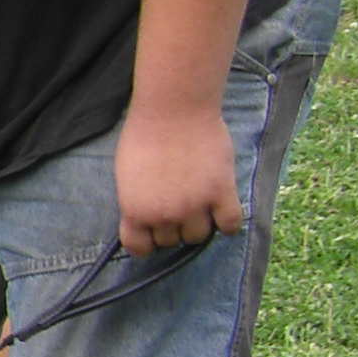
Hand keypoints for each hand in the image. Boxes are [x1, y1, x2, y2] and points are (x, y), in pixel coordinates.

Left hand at [114, 107, 243, 256]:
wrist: (174, 109)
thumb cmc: (145, 135)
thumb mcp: (127, 175)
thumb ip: (137, 202)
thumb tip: (147, 221)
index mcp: (134, 210)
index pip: (139, 247)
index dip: (147, 240)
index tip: (153, 231)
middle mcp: (164, 214)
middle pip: (172, 240)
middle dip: (173, 226)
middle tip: (178, 204)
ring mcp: (194, 206)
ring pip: (200, 236)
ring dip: (200, 223)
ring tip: (199, 202)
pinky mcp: (222, 193)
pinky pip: (230, 224)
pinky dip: (228, 221)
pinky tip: (222, 208)